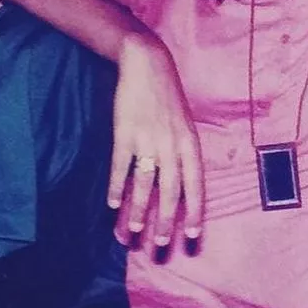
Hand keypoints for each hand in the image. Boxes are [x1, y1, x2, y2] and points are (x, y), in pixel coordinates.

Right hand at [108, 31, 204, 248]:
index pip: (196, 185)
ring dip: (138, 210)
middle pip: (171, 190)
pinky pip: (120, 166)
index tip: (193, 235)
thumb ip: (184, 155)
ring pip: (144, 183)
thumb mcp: (185, 126)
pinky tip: (111, 204)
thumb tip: (180, 188)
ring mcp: (148, 139)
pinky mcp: (125, 132)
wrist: (148, 64)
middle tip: (159, 243)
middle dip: (165, 220)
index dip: (195, 211)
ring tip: (133, 232)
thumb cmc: (168, 100)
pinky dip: (116, 186)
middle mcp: (172, 145)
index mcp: (190, 144)